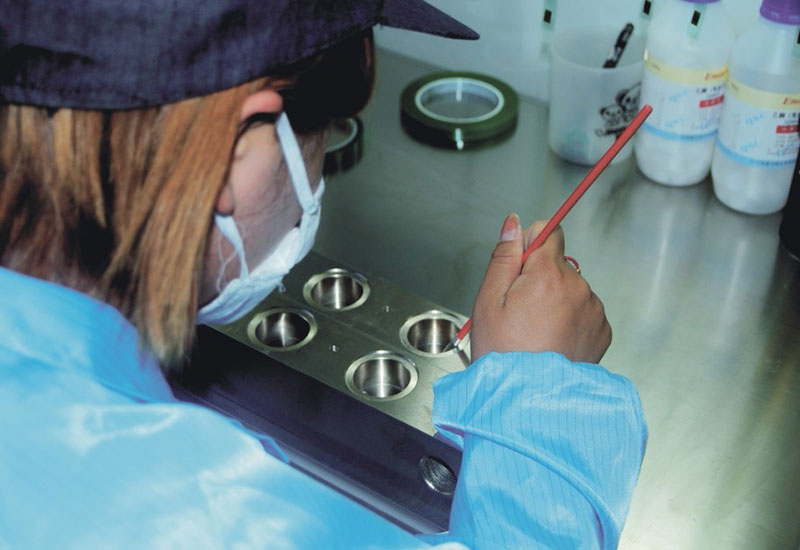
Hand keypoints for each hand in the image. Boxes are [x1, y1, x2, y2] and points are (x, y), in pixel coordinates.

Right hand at [470, 214, 610, 363]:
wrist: (526, 400)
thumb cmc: (504, 354)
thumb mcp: (488, 300)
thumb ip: (503, 256)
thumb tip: (514, 224)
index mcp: (549, 275)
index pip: (548, 231)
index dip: (528, 247)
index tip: (518, 269)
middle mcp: (578, 288)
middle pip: (557, 263)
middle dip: (539, 278)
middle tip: (520, 312)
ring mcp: (594, 310)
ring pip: (571, 288)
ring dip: (556, 300)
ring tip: (536, 331)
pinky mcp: (602, 330)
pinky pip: (584, 311)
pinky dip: (570, 320)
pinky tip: (552, 339)